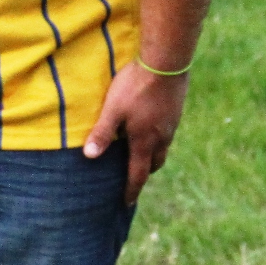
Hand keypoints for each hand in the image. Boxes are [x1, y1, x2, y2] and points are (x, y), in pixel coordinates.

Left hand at [84, 62, 187, 205]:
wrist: (167, 61)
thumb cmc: (136, 86)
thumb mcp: (113, 110)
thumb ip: (102, 133)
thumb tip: (88, 156)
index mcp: (145, 142)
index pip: (138, 175)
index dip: (131, 191)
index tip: (127, 203)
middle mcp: (162, 137)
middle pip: (154, 164)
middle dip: (144, 172)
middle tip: (133, 176)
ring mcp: (172, 124)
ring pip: (163, 147)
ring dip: (152, 154)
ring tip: (141, 152)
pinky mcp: (177, 110)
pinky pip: (168, 132)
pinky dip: (158, 137)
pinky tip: (151, 126)